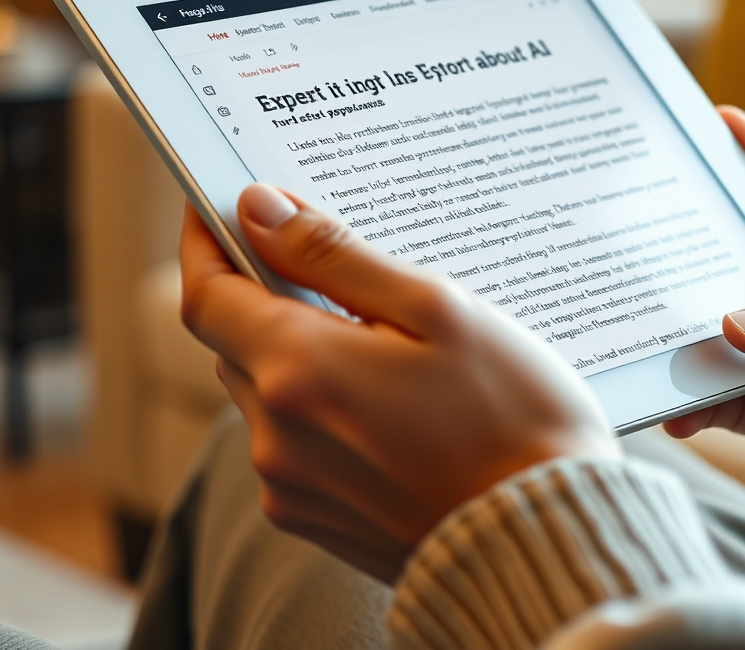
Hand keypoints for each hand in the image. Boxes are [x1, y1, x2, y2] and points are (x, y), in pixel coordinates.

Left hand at [180, 185, 617, 582]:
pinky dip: (313, 402)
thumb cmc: (510, 415)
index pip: (206, 294)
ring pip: (262, 388)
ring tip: (377, 339)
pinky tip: (382, 398)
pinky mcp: (313, 517)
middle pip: (236, 340)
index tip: (218, 207)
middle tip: (329, 266)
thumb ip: (335, 255)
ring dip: (295, 350)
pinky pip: (288, 439)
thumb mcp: (434, 309)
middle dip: (267, 294)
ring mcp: (290, 486)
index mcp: (300, 371)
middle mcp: (276, 437)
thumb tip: (261, 209)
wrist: (540, 537)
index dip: (205, 243)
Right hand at [664, 107, 744, 501]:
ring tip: (644, 336)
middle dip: (688, 249)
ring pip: (717, 333)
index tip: (716, 120)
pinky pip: (723, 401)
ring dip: (682, 337)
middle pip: (734, 260)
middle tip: (641, 233)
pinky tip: (678, 410)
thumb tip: (735, 324)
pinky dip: (695, 406)